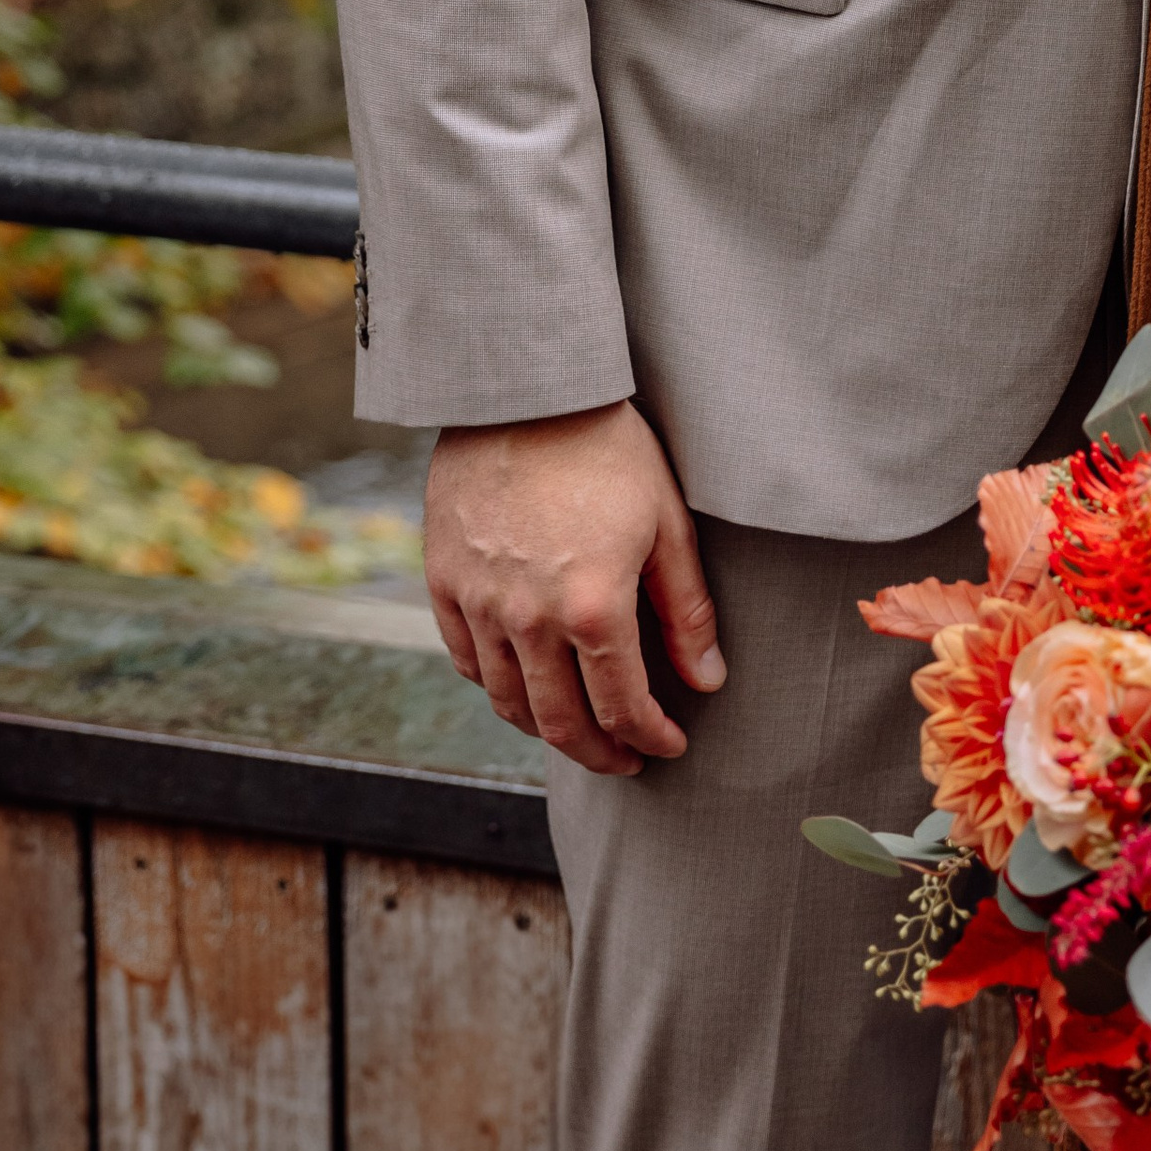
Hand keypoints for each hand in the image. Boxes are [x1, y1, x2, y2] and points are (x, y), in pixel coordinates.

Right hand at [425, 401, 723, 775]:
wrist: (523, 390)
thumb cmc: (607, 449)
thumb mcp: (666, 523)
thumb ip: (686, 611)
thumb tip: (706, 681)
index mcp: (594, 607)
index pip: (623, 706)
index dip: (651, 737)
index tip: (669, 745)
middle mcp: (529, 619)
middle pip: (561, 723)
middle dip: (600, 753)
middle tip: (625, 759)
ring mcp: (480, 604)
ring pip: (508, 702)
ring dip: (547, 730)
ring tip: (578, 731)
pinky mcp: (444, 582)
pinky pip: (467, 661)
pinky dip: (497, 687)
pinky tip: (522, 686)